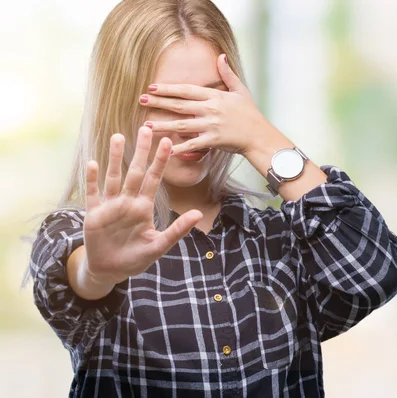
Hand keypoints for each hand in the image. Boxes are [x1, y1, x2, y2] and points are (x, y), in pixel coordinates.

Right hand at [83, 126, 203, 284]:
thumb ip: (177, 230)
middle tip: (146, 128)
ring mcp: (110, 206)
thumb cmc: (135, 257)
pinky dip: (92, 179)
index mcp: (144, 207)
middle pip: (136, 171)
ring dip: (115, 158)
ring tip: (118, 136)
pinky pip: (92, 193)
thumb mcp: (159, 246)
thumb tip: (197, 214)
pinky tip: (92, 163)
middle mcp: (128, 201)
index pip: (155, 179)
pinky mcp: (94, 214)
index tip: (168, 141)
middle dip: (141, 151)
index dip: (161, 161)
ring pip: (114, 177)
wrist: (110, 270)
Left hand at [139, 54, 276, 155]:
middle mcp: (211, 109)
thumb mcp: (240, 91)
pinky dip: (179, 148)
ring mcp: (211, 125)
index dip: (169, 88)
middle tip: (141, 100)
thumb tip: (220, 56)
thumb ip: (227, 74)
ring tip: (147, 125)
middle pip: (180, 105)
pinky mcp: (213, 140)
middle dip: (159, 102)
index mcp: (215, 96)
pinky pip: (193, 144)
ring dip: (163, 125)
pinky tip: (166, 149)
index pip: (187, 90)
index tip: (152, 87)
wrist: (259, 135)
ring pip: (182, 124)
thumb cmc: (250, 114)